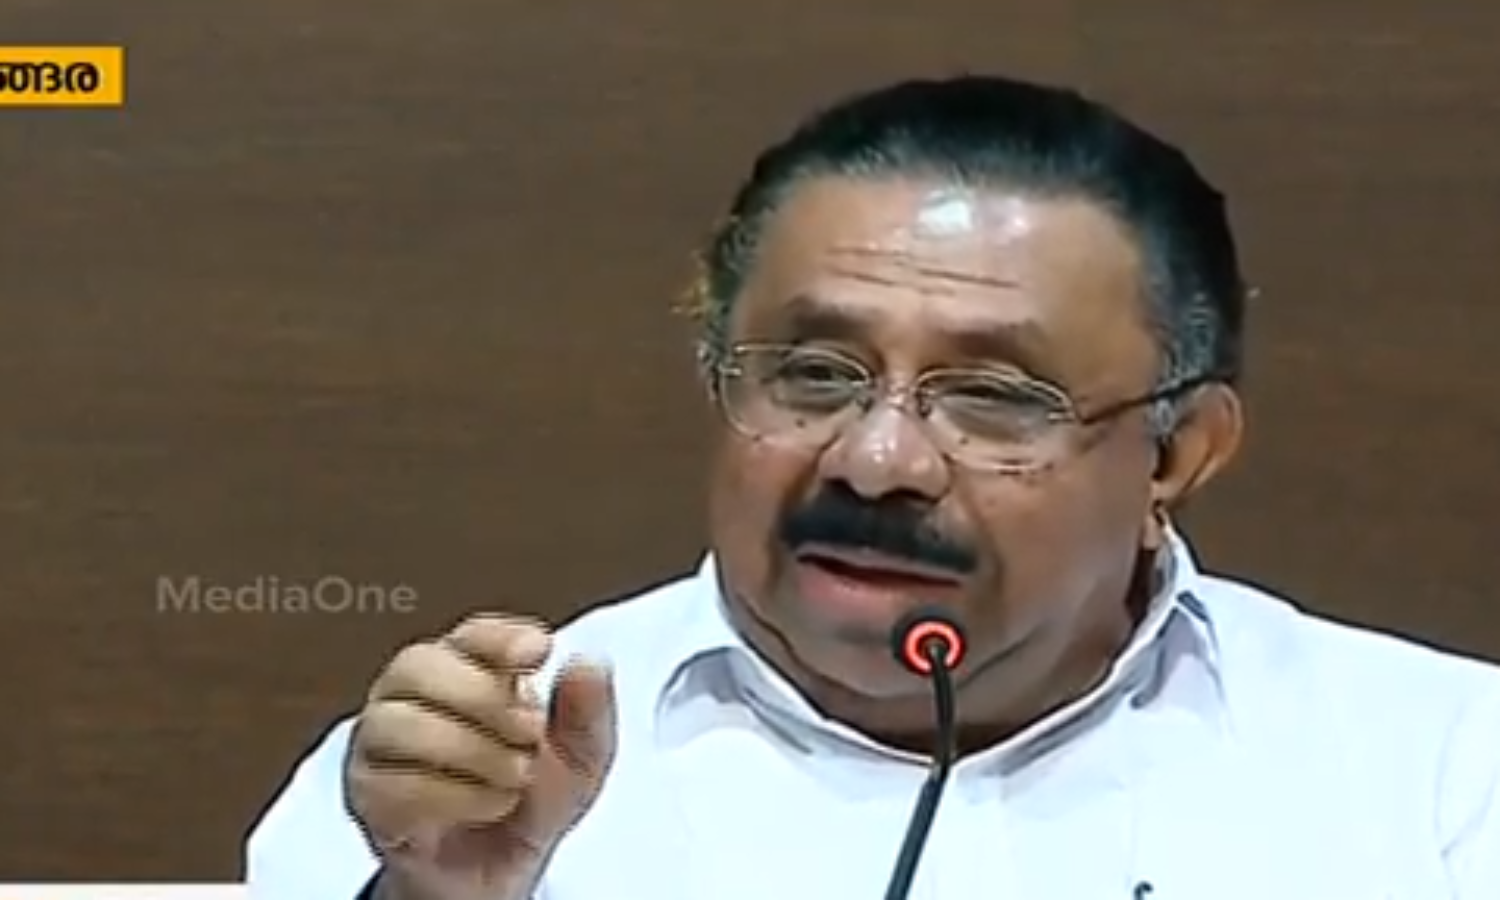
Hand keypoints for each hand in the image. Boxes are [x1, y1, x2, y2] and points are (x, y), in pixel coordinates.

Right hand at [345, 614, 617, 899]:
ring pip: (396, 723)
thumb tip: (587, 662)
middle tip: (530, 733)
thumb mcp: (582, 757)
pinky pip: (390, 785)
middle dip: (483, 697)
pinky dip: (452, 796)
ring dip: (469, 750)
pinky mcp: (367, 796)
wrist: (503, 873)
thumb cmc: (533, 799)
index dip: (501, 639)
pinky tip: (489, 805)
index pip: (470, 633)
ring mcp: (381, 744)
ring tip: (515, 776)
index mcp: (466, 667)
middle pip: (418, 665)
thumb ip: (588, 711)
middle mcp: (412, 695)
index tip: (539, 652)